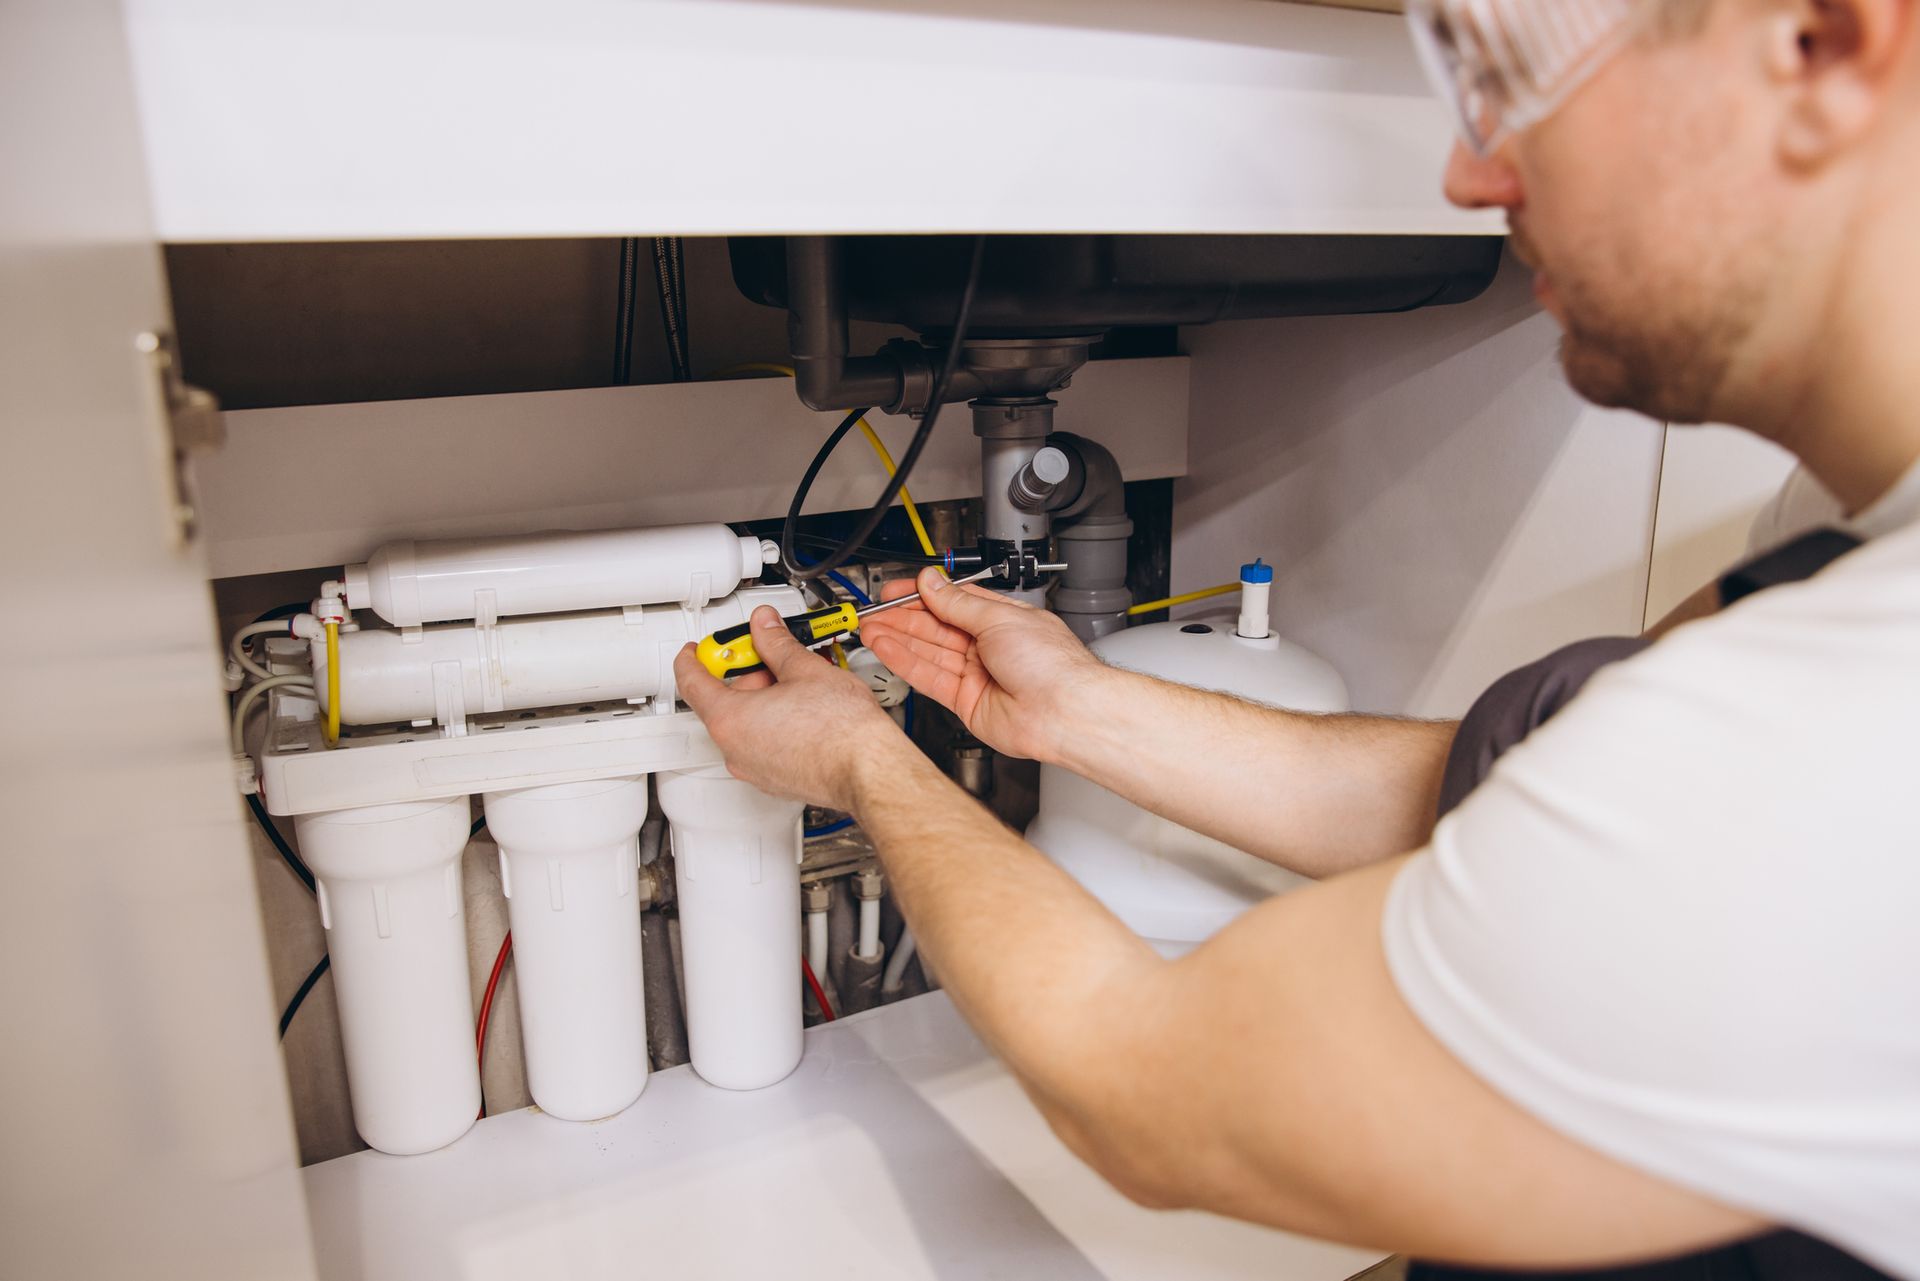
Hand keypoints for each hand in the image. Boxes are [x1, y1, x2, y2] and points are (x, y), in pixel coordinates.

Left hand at [673, 606, 907, 810]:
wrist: (868, 768)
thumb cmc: (841, 730)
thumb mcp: (803, 669)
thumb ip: (775, 642)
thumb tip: (765, 626)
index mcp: (730, 718)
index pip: (692, 681)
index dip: (693, 657)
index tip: (697, 649)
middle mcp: (734, 749)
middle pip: (723, 701)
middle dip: (747, 674)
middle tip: (772, 655)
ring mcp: (754, 769)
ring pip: (745, 724)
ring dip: (763, 699)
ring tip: (799, 683)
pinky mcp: (775, 780)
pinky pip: (763, 745)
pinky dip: (774, 724)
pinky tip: (803, 710)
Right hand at [860, 567, 1108, 762]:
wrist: (1064, 711)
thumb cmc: (1052, 665)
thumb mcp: (999, 618)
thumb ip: (958, 603)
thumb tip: (933, 583)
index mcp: (1002, 620)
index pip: (953, 601)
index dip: (922, 595)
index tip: (896, 590)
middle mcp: (987, 646)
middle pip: (936, 627)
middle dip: (903, 617)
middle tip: (874, 610)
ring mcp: (976, 674)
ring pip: (928, 652)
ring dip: (897, 638)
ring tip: (869, 627)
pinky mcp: (965, 701)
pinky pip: (928, 677)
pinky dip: (905, 662)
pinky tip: (886, 647)